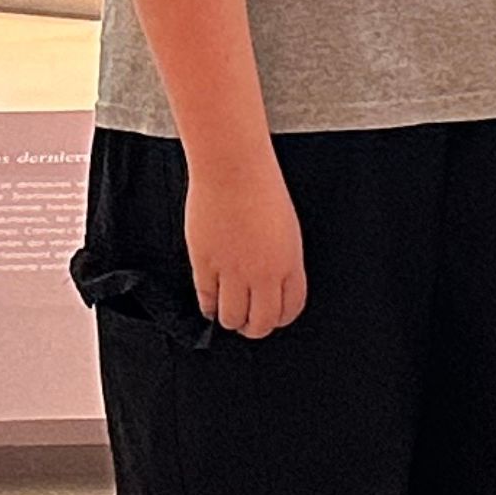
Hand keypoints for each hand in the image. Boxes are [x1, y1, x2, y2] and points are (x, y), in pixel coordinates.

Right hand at [184, 153, 306, 338]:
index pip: (290, 309)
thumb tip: (270, 286)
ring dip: (231, 320)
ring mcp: (232, 271)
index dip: (280, 317)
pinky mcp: (205, 265)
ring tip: (229, 313)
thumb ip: (281, 261)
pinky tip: (210, 303)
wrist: (232, 168)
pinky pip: (206, 300)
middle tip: (249, 322)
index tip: (273, 316)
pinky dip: (208, 306)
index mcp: (289, 262)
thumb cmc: (261, 187)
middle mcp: (263, 273)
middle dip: (255, 327)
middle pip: (262, 322)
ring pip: (232, 318)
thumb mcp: (285, 228)